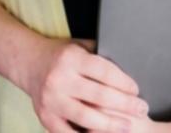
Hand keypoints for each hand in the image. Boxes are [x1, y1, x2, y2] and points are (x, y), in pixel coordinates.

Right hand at [23, 38, 149, 132]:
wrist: (29, 63)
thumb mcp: (80, 46)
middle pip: (99, 96)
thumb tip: (131, 65)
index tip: (137, 90)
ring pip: (85, 117)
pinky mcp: (45, 117)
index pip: (104, 72)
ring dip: (110, 124)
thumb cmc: (62, 55)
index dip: (124, 82)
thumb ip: (100, 56)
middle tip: (142, 109)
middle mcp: (60, 79)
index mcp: (72, 58)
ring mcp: (51, 100)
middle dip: (124, 104)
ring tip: (127, 127)